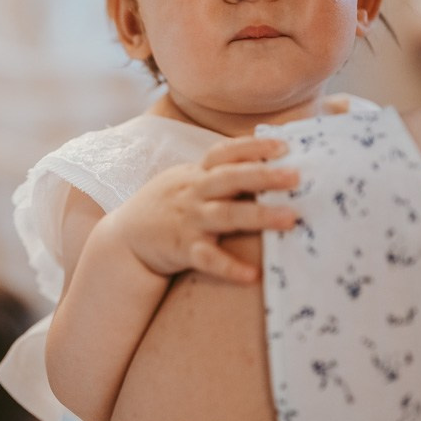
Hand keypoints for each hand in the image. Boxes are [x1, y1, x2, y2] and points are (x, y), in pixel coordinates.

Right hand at [102, 136, 297, 282]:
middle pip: (230, 179)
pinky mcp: (182, 249)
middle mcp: (194, 193)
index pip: (224, 152)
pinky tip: (251, 275)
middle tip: (296, 176)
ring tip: (290, 218)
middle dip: (264, 175)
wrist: (124, 238)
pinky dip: (229, 267)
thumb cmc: (166, 207)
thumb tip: (264, 163)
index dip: (253, 147)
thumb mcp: (186, 181)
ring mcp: (188, 221)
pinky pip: (208, 258)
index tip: (284, 145)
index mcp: (197, 175)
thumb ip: (218, 173)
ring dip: (259, 216)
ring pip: (226, 215)